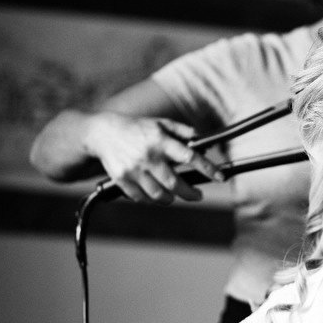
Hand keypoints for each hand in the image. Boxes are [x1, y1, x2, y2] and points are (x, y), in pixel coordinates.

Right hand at [84, 112, 223, 203]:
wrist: (102, 133)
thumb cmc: (137, 128)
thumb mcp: (161, 123)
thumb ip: (183, 131)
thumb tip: (202, 141)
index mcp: (160, 140)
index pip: (189, 157)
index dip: (207, 168)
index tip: (220, 177)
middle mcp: (148, 156)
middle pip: (175, 183)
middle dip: (190, 193)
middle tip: (198, 195)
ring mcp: (134, 170)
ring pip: (159, 194)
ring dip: (171, 199)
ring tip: (175, 195)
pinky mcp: (122, 180)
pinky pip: (141, 198)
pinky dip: (151, 200)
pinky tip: (156, 195)